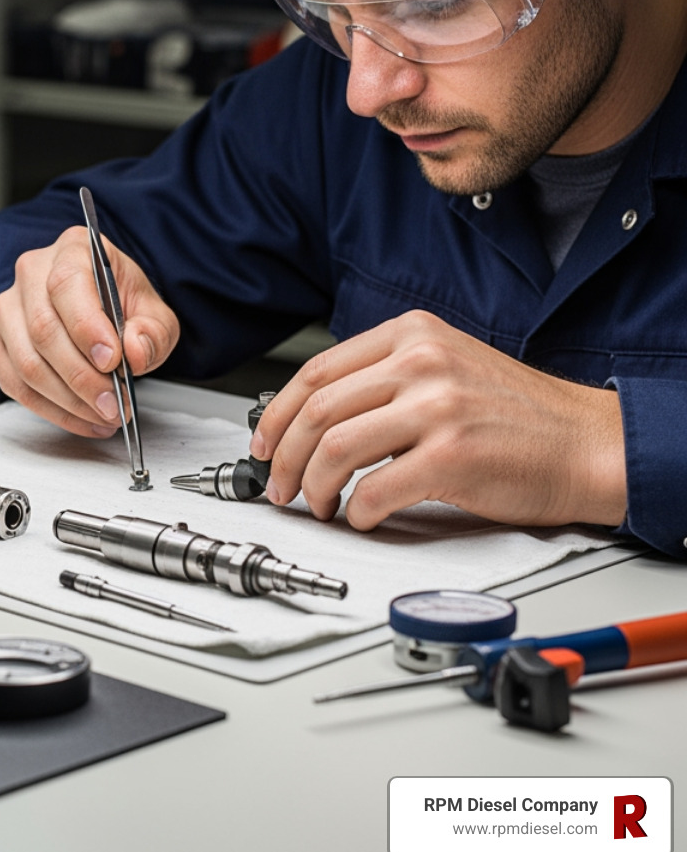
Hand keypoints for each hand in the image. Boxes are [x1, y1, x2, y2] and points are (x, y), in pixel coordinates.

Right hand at [0, 226, 179, 436]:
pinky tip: (80, 418)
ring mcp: (8, 310)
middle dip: (81, 377)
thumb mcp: (153, 312)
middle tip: (112, 403)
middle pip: (44, 329)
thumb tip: (134, 352)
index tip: (112, 360)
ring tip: (103, 415)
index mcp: (73, 250)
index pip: (67, 284)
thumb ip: (153, 331)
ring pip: (26, 362)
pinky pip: (14, 384)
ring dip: (67, 400)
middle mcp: (31, 274)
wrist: (98, 308)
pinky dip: (49, 409)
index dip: (87, 327)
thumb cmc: (120, 303)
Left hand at [251, 310, 626, 529]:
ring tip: (320, 504)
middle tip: (279, 485)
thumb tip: (312, 417)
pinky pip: (374, 489)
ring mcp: (438, 407)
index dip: (277, 415)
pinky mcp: (453, 455)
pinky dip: (357, 511)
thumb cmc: (518, 415)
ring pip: (335, 449)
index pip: (315, 372)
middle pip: (316, 410)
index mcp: (413, 334)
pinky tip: (363, 516)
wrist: (589, 443)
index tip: (263, 443)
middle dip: (283, 456)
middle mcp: (422, 362)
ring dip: (314, 486)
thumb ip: (385, 376)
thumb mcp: (447, 366)